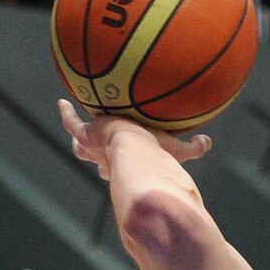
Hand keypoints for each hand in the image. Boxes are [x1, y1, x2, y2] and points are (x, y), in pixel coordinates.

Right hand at [58, 100, 210, 180]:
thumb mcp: (177, 150)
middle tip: (96, 151)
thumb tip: (207, 142)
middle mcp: (105, 159)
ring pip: (80, 145)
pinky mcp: (86, 133)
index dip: (117, 165)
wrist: (137, 152)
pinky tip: (62, 102)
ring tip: (76, 128)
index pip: (116, 167)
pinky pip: (70, 122)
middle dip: (95, 156)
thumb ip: (193, 147)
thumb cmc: (157, 157)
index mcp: (123, 166)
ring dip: (79, 139)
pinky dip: (66, 113)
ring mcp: (93, 147)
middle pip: (96, 159)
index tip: (122, 161)